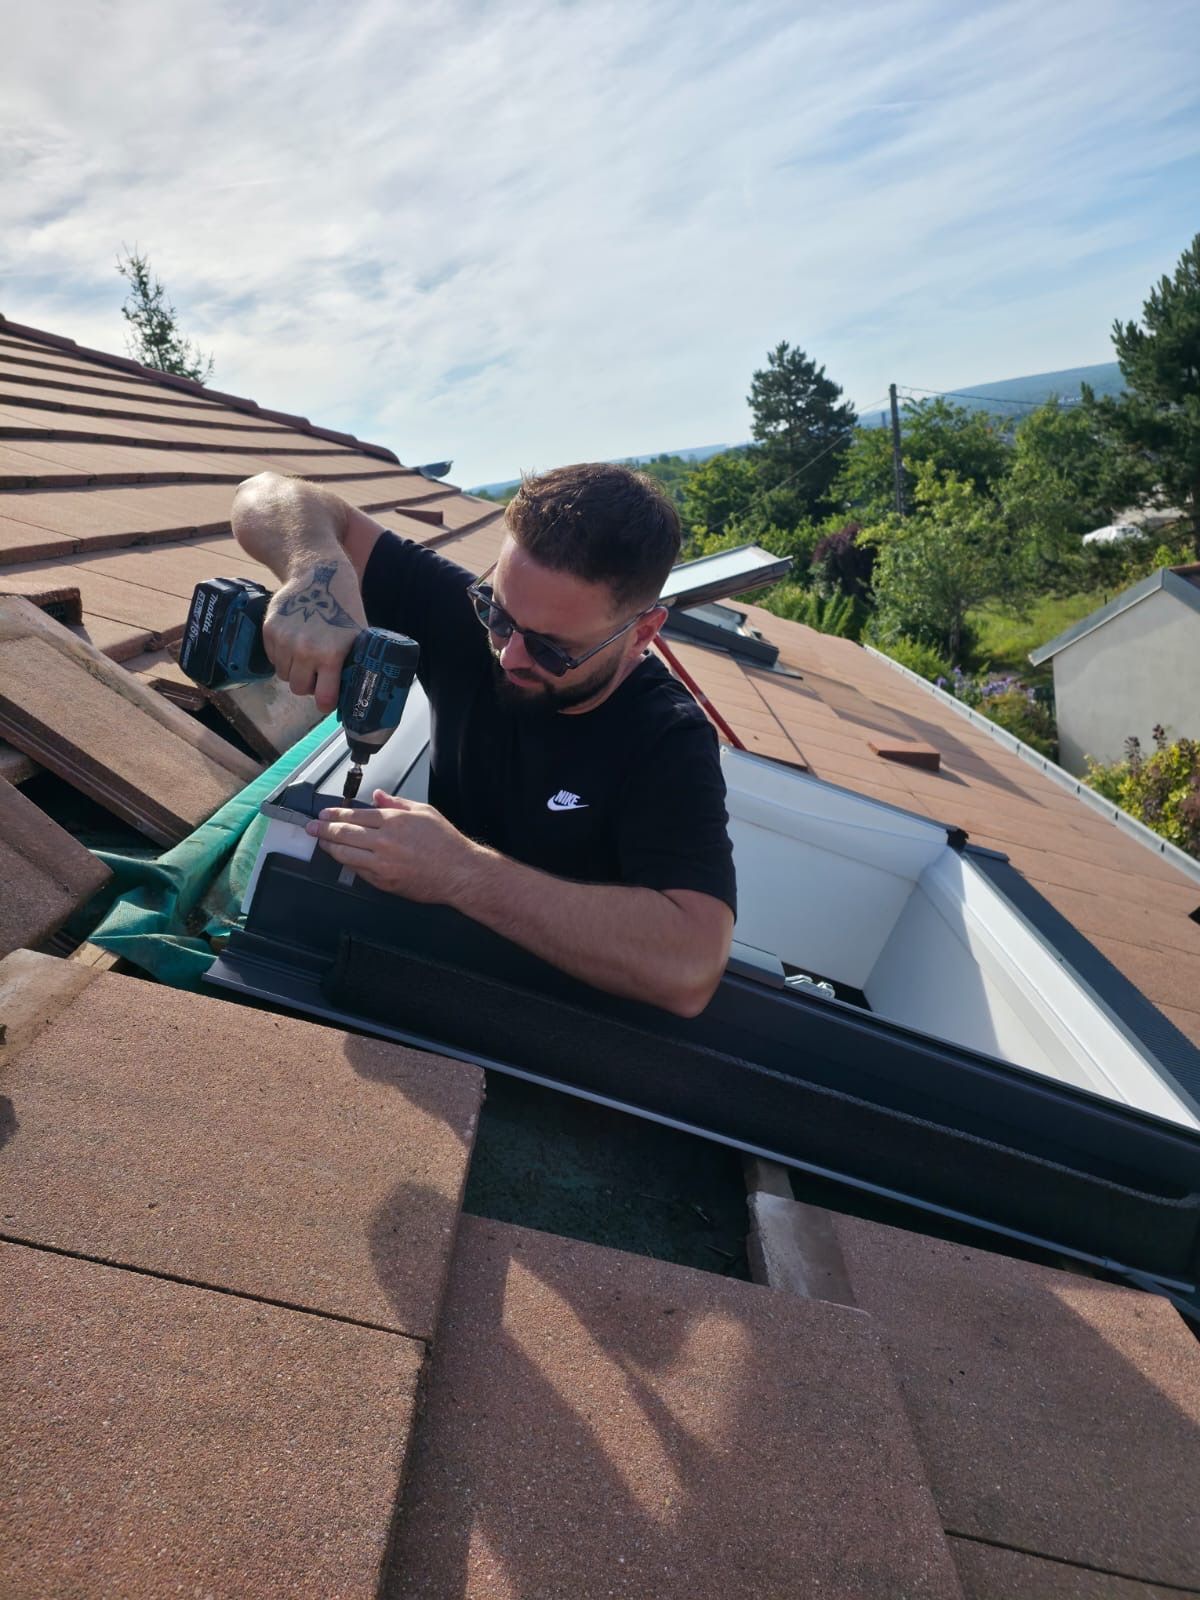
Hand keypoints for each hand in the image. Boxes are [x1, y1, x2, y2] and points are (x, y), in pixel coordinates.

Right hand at [263, 557, 367, 710]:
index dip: (326, 702)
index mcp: (330, 654)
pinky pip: (273, 659)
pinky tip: (294, 643)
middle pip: (299, 689)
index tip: (328, 700)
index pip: (323, 697)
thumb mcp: (358, 634)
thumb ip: (353, 662)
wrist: (316, 574)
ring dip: (294, 671)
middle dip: (308, 685)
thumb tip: (358, 689)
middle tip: (317, 674)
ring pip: (284, 675)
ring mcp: (284, 640)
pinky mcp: (269, 631)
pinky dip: (282, 657)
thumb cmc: (342, 606)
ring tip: (306, 656)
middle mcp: (304, 650)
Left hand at [305, 791, 478, 902]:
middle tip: (312, 827)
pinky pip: (358, 871)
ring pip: (345, 854)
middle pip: (344, 834)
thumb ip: (397, 803)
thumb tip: (378, 797)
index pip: (354, 816)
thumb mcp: (424, 812)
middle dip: (323, 829)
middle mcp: (384, 842)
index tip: (325, 814)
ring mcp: (382, 864)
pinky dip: (348, 863)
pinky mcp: (383, 882)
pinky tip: (343, 858)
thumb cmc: (446, 844)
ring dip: (330, 847)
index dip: (335, 814)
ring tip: (321, 841)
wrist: (459, 873)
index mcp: (394, 821)